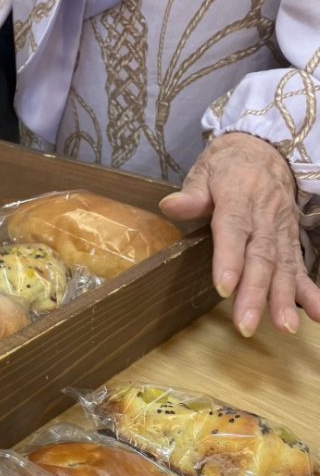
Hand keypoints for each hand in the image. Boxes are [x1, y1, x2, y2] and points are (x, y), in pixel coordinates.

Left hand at [160, 132, 319, 335]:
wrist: (264, 149)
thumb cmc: (227, 166)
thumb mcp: (204, 171)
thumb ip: (192, 194)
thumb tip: (170, 205)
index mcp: (240, 197)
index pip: (234, 230)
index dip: (230, 259)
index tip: (225, 288)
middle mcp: (265, 216)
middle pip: (261, 257)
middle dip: (255, 293)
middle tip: (246, 324)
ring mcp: (281, 229)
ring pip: (283, 266)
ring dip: (284, 298)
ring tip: (285, 326)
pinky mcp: (290, 239)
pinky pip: (300, 266)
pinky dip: (310, 291)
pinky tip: (317, 314)